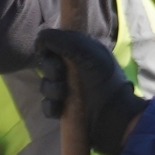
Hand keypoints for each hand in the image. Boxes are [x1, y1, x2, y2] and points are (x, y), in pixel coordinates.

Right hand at [35, 28, 141, 154]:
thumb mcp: (88, 53)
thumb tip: (40, 37)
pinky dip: (51, 107)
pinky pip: (46, 106)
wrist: (113, 117)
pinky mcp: (64, 111)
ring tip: (65, 96)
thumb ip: (64, 40)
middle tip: (61, 76)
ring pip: (45, 86)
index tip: (51, 54)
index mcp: (80, 53)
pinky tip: (60, 109)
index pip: (54, 45)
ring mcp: (68, 92)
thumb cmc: (105, 81)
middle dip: (50, 70)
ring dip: (52, 90)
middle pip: (46, 65)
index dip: (48, 49)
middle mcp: (73, 70)